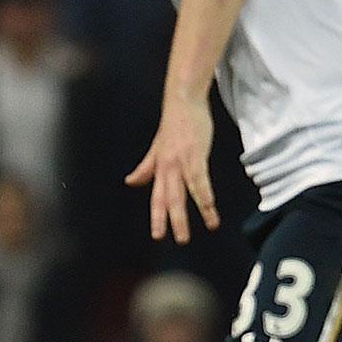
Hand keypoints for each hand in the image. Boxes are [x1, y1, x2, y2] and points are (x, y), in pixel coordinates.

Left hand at [126, 97, 218, 242]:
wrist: (182, 102)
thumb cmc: (174, 124)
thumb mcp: (156, 149)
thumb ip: (145, 167)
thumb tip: (130, 181)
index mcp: (158, 168)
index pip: (156, 197)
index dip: (157, 217)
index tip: (158, 235)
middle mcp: (166, 168)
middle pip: (169, 199)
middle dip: (174, 221)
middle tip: (180, 240)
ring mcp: (180, 162)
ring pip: (185, 192)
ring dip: (196, 212)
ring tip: (208, 227)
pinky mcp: (195, 155)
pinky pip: (200, 179)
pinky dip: (205, 194)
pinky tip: (210, 206)